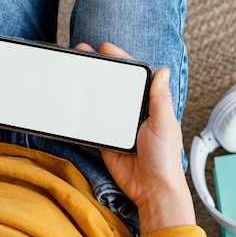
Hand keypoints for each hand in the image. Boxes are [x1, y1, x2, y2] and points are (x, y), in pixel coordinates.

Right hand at [75, 42, 195, 232]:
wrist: (151, 189)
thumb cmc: (164, 158)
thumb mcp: (164, 124)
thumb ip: (160, 99)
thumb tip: (163, 71)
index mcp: (149, 104)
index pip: (134, 76)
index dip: (120, 59)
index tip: (105, 47)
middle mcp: (132, 112)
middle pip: (113, 84)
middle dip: (98, 68)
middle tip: (81, 53)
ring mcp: (117, 125)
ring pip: (100, 101)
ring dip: (87, 87)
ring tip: (73, 71)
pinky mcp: (105, 139)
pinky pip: (91, 123)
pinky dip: (82, 112)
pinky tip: (71, 101)